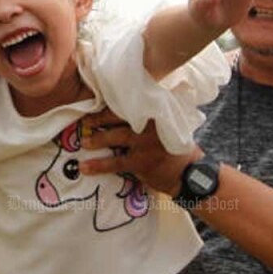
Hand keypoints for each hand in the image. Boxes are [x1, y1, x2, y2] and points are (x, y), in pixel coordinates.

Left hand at [77, 111, 201, 195]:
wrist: (189, 173)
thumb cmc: (173, 147)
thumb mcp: (167, 124)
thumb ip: (148, 115)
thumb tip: (120, 106)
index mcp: (155, 111)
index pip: (129, 101)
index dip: (110, 101)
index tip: (95, 99)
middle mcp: (150, 123)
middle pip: (118, 116)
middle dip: (98, 117)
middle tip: (83, 120)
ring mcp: (145, 142)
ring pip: (114, 137)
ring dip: (96, 139)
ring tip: (83, 141)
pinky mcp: (141, 161)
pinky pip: (115, 162)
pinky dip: (98, 165)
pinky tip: (85, 167)